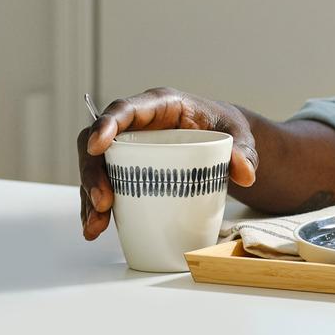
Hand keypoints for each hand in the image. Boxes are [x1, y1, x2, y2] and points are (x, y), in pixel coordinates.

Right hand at [78, 88, 257, 240]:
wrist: (225, 141)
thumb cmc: (226, 128)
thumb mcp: (238, 134)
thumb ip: (244, 151)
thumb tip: (245, 174)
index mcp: (159, 105)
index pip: (124, 109)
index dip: (105, 125)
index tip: (96, 147)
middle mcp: (137, 124)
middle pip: (99, 143)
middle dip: (93, 173)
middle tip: (103, 203)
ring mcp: (129, 147)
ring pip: (96, 167)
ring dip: (89, 197)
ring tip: (95, 226)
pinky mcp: (128, 168)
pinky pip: (105, 185)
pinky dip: (97, 207)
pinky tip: (96, 228)